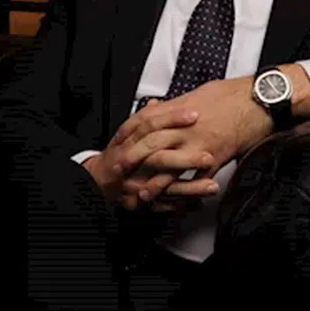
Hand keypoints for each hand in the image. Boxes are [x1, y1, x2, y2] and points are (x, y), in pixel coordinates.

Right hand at [82, 100, 221, 210]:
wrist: (96, 183)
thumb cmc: (114, 158)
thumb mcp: (124, 135)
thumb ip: (142, 120)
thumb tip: (157, 104)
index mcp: (128, 142)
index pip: (149, 125)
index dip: (171, 119)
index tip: (193, 115)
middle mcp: (132, 164)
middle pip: (160, 159)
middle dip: (186, 159)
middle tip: (209, 156)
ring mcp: (137, 185)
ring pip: (165, 187)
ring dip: (190, 188)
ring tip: (212, 185)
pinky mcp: (141, 203)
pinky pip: (163, 206)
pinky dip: (181, 206)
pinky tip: (198, 204)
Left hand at [121, 78, 273, 205]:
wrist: (258, 99)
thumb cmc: (232, 94)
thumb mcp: (199, 94)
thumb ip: (178, 105)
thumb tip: (164, 108)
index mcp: (180, 111)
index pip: (146, 123)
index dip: (130, 135)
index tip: (118, 145)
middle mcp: (186, 128)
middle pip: (152, 145)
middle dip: (134, 160)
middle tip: (120, 172)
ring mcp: (200, 144)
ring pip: (171, 166)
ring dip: (155, 182)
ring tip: (142, 194)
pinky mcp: (216, 158)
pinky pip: (197, 179)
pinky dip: (186, 192)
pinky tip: (178, 202)